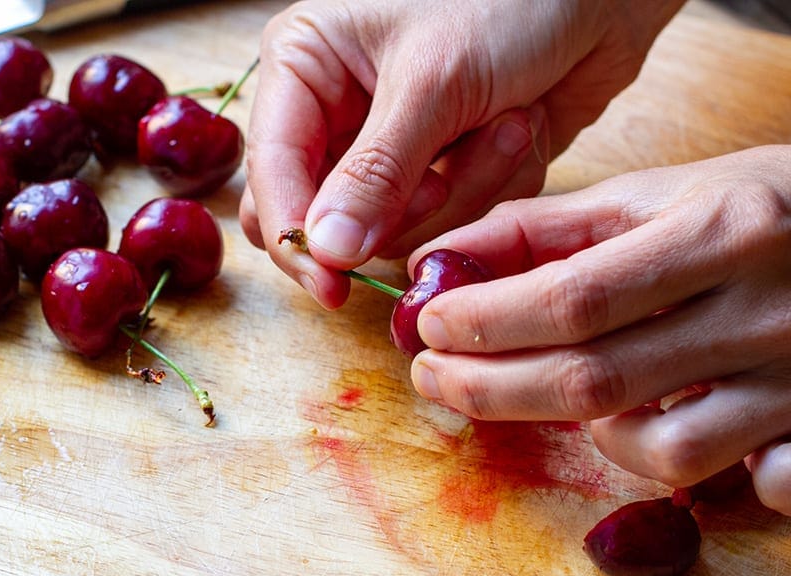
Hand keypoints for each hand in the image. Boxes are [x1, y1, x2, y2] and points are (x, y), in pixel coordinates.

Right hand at [240, 0, 683, 307]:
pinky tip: (521, 127)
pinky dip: (495, 184)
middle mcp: (343, 114)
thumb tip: (326, 252)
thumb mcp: (432, 80)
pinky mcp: (448, 170)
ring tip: (506, 125)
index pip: (274, 173)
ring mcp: (398, 149)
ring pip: (399, 229)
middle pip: (330, 219)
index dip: (297, 238)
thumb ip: (375, 173)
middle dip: (396, 214)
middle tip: (438, 180)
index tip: (331, 288)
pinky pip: (454, 219)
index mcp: (307, 68)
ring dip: (464, 189)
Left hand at [408, 145, 790, 515]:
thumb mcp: (659, 194)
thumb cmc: (755, 206)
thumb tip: (445, 260)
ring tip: (553, 392)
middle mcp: (762, 312)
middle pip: (594, 379)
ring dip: (582, 431)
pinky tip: (640, 427)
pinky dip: (666, 462)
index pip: (574, 297)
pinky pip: (734, 482)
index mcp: (719, 232)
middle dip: (491, 387)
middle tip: (433, 378)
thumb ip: (549, 226)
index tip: (429, 327)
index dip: (488, 321)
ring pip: (660, 450)